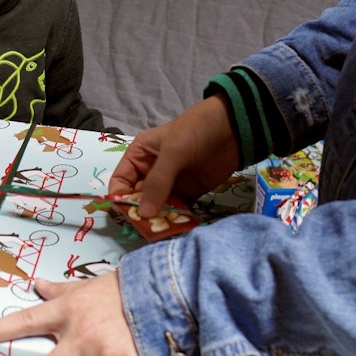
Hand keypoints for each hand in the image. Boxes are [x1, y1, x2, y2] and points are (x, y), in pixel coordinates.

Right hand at [108, 96, 239, 217]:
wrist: (234, 127)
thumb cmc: (196, 131)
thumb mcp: (173, 152)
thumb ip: (157, 182)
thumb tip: (143, 213)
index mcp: (139, 156)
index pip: (120, 181)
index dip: (120, 197)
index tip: (127, 214)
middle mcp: (150, 171)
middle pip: (136, 197)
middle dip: (139, 212)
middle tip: (146, 226)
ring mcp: (170, 183)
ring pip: (156, 206)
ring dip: (158, 218)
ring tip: (162, 229)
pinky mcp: (189, 193)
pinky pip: (177, 209)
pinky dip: (175, 218)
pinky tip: (177, 226)